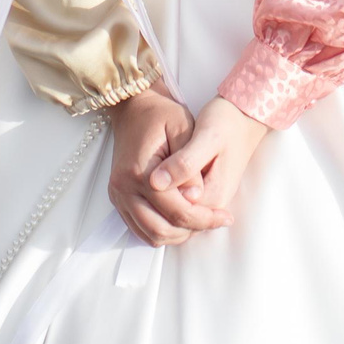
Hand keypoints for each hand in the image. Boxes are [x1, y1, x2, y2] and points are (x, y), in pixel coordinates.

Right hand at [107, 88, 229, 245]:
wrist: (133, 109)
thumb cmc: (161, 115)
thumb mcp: (183, 130)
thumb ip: (189, 165)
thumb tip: (196, 197)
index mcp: (140, 172)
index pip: (176, 210)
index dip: (205, 218)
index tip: (226, 217)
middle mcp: (124, 188)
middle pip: (161, 230)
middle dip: (192, 230)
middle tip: (214, 220)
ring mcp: (118, 196)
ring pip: (150, 235)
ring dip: (177, 234)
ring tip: (199, 219)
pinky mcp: (118, 199)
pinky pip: (140, 229)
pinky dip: (162, 230)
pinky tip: (180, 217)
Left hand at [151, 97, 270, 220]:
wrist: (243, 116)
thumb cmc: (226, 122)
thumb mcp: (207, 137)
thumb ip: (184, 163)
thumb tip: (156, 184)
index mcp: (213, 195)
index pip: (175, 215)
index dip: (154, 200)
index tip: (145, 174)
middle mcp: (213, 205)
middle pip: (175, 223)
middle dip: (154, 206)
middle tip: (145, 174)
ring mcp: (210, 201)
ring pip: (175, 219)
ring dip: (157, 206)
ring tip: (150, 176)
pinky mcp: (204, 193)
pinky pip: (179, 209)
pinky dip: (163, 202)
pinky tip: (156, 180)